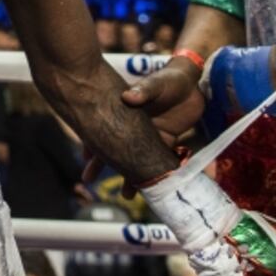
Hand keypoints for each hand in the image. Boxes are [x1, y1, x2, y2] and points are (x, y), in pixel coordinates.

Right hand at [82, 60, 204, 191]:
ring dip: (130, 175)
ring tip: (124, 195)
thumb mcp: (156, 84)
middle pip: (114, 147)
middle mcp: (135, 126)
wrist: (192, 84)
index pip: (106, 129)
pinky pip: (157, 159)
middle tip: (87, 180)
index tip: (84, 157)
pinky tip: (149, 186)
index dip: (93, 143)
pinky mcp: (166, 140)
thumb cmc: (169, 81)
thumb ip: (143, 90)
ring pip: (136, 158)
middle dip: (101, 163)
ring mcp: (150, 135)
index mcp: (127, 112)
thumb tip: (129, 96)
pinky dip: (152, 171)